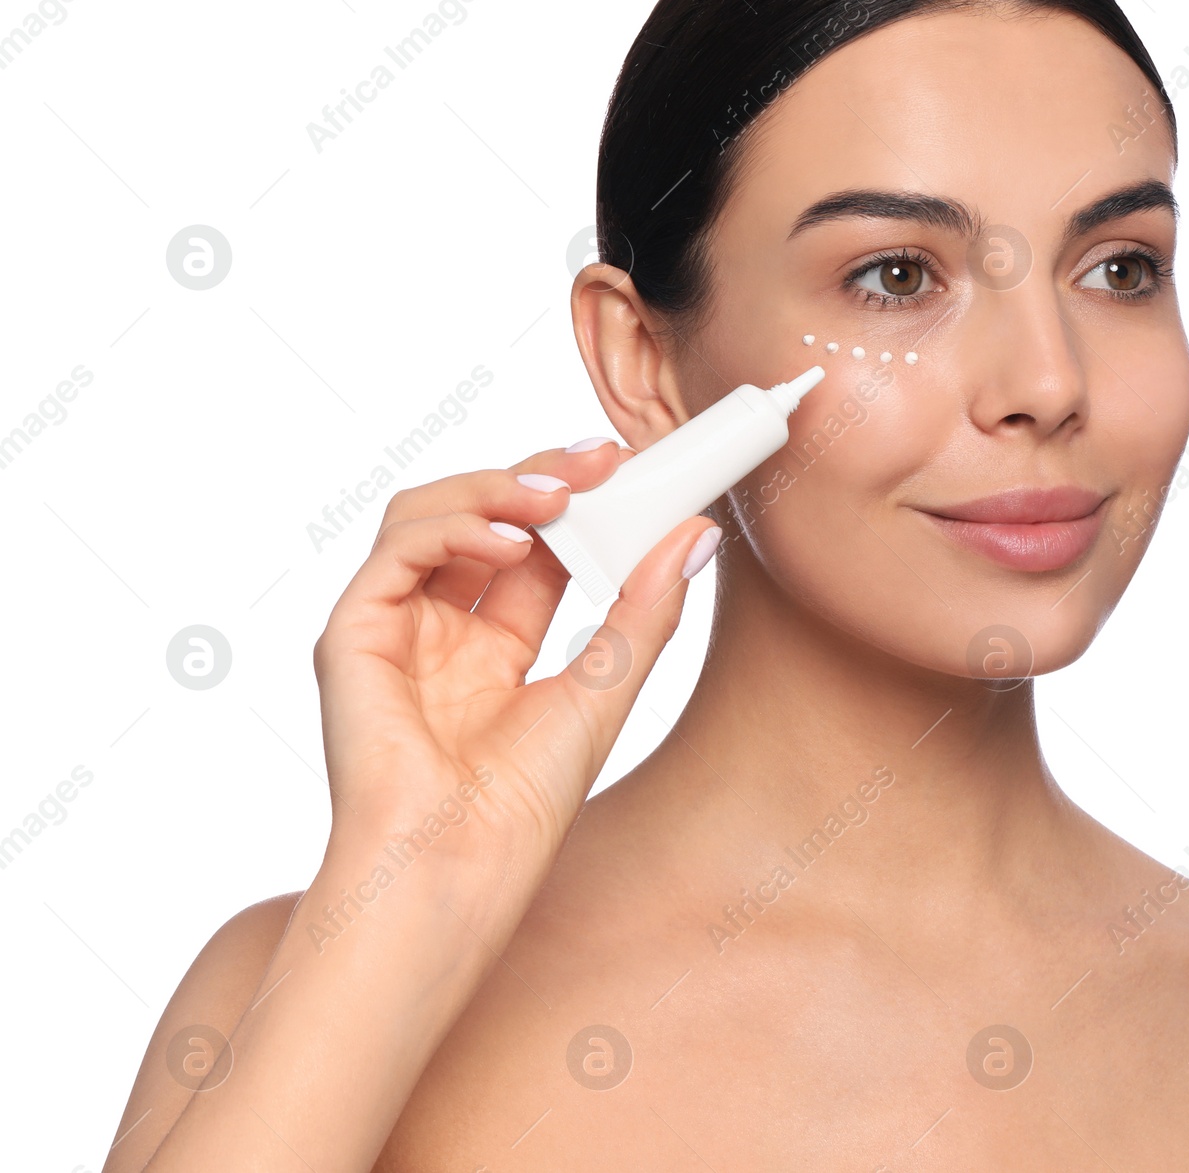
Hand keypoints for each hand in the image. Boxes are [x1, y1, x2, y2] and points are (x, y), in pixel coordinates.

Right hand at [310, 440, 717, 907]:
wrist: (461, 871)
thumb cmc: (522, 804)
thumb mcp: (607, 688)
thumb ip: (644, 610)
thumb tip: (695, 535)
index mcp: (494, 642)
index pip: (534, 543)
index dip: (579, 500)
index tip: (632, 468)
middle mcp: (438, 626)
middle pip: (479, 515)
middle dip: (542, 477)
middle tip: (605, 459)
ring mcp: (392, 627)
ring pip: (429, 514)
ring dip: (497, 488)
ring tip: (562, 494)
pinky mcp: (352, 635)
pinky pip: (397, 551)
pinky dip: (455, 527)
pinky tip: (514, 539)